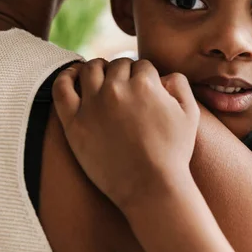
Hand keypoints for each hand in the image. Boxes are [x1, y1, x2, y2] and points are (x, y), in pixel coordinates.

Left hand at [52, 58, 199, 209]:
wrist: (151, 186)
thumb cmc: (174, 152)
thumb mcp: (190, 114)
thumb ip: (181, 84)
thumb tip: (165, 75)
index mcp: (146, 84)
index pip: (141, 65)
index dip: (144, 75)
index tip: (143, 86)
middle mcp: (117, 89)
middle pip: (117, 65)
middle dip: (123, 71)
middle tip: (125, 86)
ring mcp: (93, 105)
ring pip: (90, 69)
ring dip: (98, 68)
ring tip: (100, 77)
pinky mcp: (74, 122)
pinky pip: (61, 88)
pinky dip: (66, 76)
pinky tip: (72, 76)